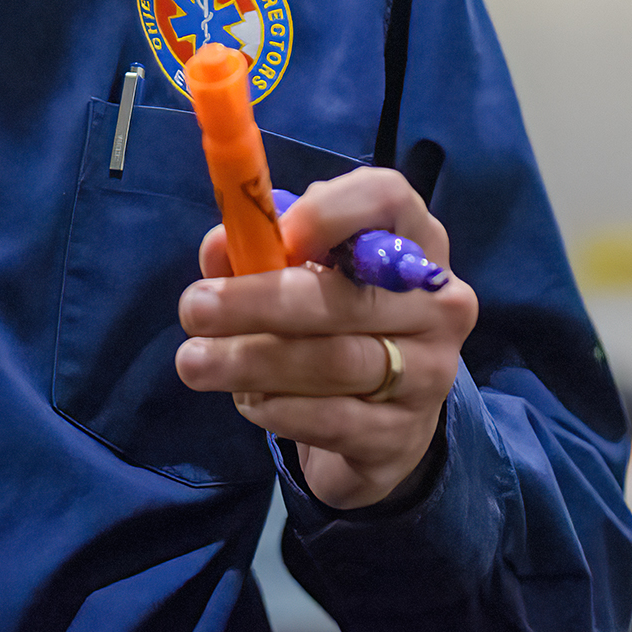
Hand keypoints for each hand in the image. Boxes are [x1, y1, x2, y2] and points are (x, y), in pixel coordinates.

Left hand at [175, 165, 479, 509]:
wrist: (376, 415)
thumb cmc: (328, 315)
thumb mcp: (294, 269)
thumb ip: (256, 249)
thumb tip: (221, 246)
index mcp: (411, 239)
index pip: (387, 198)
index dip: (329, 210)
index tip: (274, 233)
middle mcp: (438, 303)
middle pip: (346, 297)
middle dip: (256, 302)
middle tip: (193, 310)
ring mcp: (432, 373)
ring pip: (336, 362)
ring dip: (252, 361)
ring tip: (194, 362)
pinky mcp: (406, 433)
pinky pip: (334, 419)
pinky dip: (279, 408)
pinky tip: (246, 401)